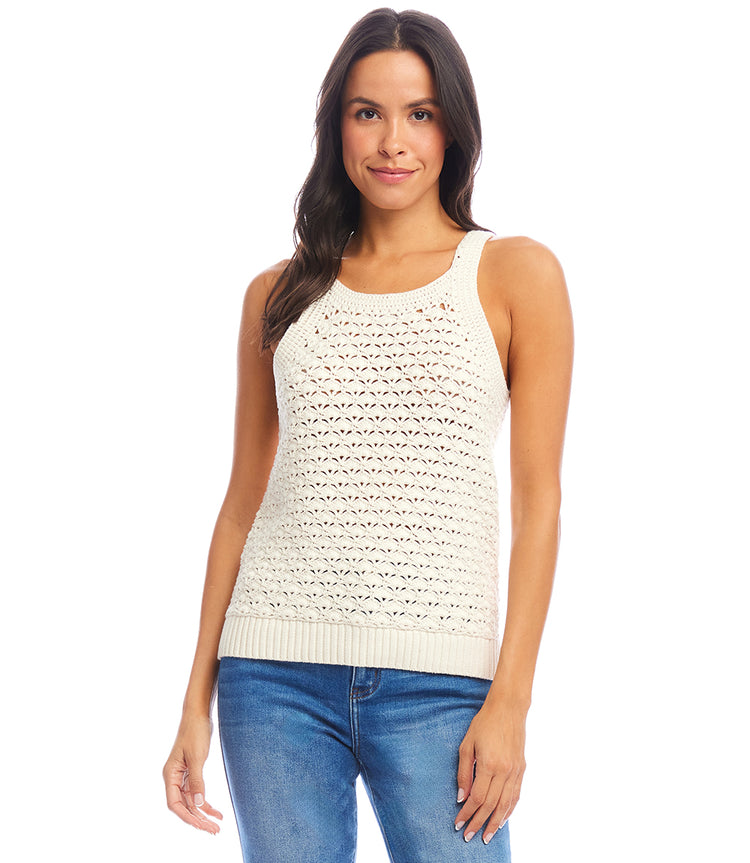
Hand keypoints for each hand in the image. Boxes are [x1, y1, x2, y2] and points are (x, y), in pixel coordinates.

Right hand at [163, 714, 222, 833]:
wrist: (198, 715)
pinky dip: (206, 803)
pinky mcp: (192, 773)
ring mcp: (183, 776)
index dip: (187, 817)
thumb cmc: (195, 732)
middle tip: (214, 831)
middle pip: (184, 806)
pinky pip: (197, 793)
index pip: (174, 803)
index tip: (201, 825)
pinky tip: (216, 812)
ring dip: (203, 814)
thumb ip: (197, 781)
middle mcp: (174, 778)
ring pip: (192, 802)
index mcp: (170, 774)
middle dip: (198, 819)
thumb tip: (199, 804)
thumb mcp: (197, 757)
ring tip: (217, 826)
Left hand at [454, 698, 526, 843]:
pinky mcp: (522, 769)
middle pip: (491, 805)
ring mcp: (516, 771)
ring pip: (505, 805)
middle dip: (478, 823)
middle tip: (468, 836)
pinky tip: (502, 820)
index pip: (477, 798)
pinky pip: (516, 795)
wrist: (508, 708)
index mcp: (489, 764)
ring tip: (487, 836)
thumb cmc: (484, 723)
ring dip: (495, 823)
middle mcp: (505, 771)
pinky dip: (509, 810)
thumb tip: (461, 797)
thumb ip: (464, 772)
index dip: (467, 813)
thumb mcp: (467, 744)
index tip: (458, 823)